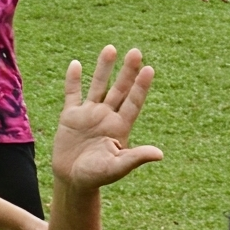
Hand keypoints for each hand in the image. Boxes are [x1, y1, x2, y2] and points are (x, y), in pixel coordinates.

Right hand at [51, 46, 162, 191]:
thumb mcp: (117, 168)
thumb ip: (136, 158)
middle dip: (127, 71)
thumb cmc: (96, 177)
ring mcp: (88, 114)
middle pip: (119, 89)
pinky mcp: (70, 116)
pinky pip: (72, 94)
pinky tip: (75, 64)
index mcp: (120, 127)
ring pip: (98, 86)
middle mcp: (107, 116)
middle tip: (136, 52)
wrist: (73, 181)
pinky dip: (73, 80)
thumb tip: (159, 154)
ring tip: (111, 48)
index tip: (149, 69)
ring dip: (104, 68)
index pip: (133, 102)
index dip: (140, 86)